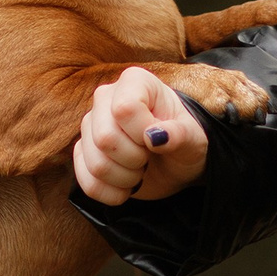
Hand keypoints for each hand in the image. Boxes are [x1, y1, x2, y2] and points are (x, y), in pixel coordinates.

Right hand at [74, 67, 208, 203]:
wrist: (175, 163)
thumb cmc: (185, 141)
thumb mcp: (194, 138)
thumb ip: (180, 135)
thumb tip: (156, 136)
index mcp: (134, 82)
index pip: (124, 108)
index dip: (142, 132)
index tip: (158, 137)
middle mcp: (105, 99)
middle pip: (105, 138)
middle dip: (135, 158)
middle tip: (150, 156)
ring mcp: (90, 126)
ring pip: (96, 164)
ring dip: (126, 178)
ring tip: (140, 169)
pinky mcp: (83, 154)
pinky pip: (88, 184)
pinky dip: (113, 193)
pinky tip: (128, 186)